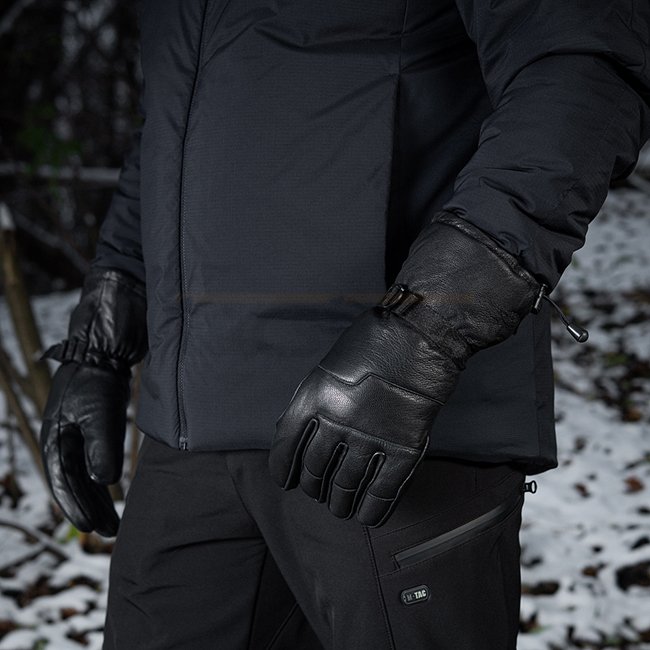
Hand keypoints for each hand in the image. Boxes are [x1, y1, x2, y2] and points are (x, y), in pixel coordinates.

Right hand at [40, 362, 129, 536]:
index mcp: (55, 438)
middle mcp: (62, 441)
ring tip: (113, 524)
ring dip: (97, 499)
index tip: (90, 527)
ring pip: (84, 476)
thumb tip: (104, 482)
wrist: (103, 353)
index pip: (63, 480)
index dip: (75, 505)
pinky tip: (112, 495)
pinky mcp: (91, 431)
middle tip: (109, 533)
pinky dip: (101, 481)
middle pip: (74, 483)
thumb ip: (101, 447)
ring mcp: (75, 437)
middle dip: (89, 508)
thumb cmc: (97, 381)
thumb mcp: (100, 414)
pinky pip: (93, 464)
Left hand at [269, 305, 451, 526]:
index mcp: (313, 398)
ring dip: (338, 504)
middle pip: (314, 471)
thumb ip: (310, 404)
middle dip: (313, 488)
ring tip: (338, 508)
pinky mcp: (404, 448)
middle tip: (317, 492)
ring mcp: (371, 437)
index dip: (282, 469)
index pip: (286, 446)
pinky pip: (382, 492)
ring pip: (345, 487)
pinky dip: (373, 510)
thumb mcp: (327, 369)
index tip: (285, 481)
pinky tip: (366, 517)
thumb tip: (292, 439)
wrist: (421, 336)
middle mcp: (337, 421)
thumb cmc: (372, 346)